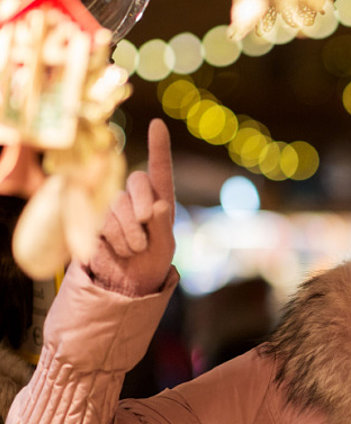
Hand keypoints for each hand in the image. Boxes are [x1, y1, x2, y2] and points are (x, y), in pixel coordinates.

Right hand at [88, 119, 174, 296]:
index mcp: (160, 199)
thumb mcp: (165, 247)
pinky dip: (116, 239)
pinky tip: (120, 251)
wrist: (127, 283)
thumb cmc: (152, 262)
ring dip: (130, 231)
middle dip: (143, 203)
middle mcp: (136, 198)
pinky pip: (103, 222)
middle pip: (136, 181)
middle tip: (147, 223)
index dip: (158, 147)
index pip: (160, 169)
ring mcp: (113, 207)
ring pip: (118, 205)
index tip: (157, 124)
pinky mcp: (94, 221)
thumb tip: (159, 205)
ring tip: (136, 249)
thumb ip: (164, 226)